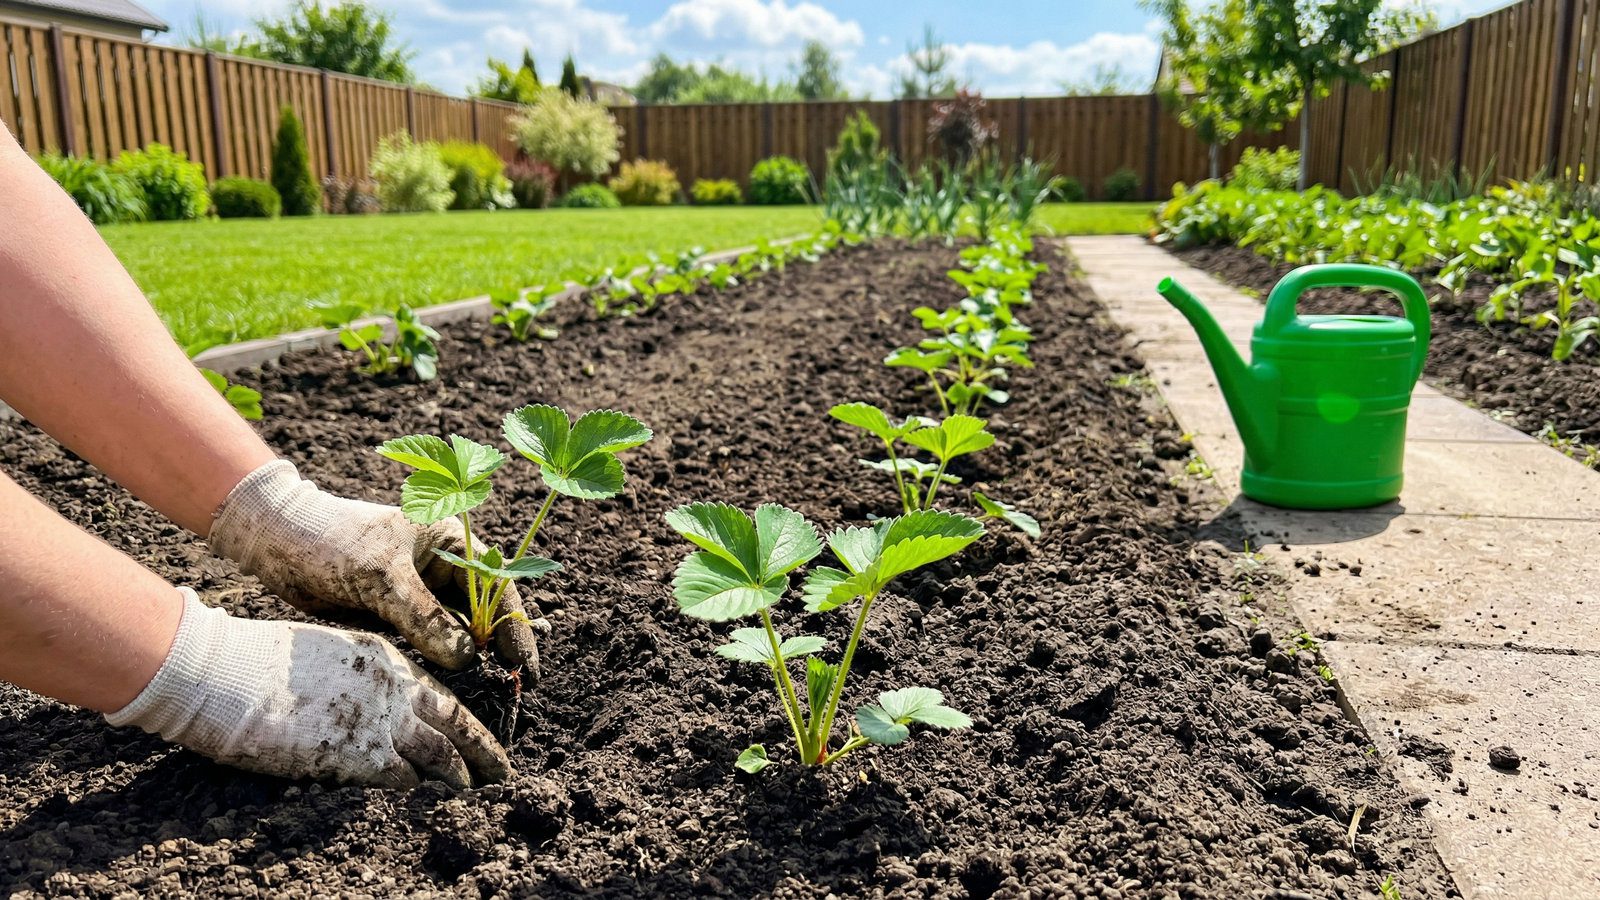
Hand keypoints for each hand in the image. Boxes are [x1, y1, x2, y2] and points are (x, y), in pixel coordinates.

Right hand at [107, 589, 510, 787]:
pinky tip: (426, 800)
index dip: (462, 719)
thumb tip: (370, 705)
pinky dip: (417, 789)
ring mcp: (379, 720)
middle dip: (483, 750)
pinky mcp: (358, 754)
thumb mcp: (326, 655)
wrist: (226, 673)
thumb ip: (358, 680)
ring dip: (461, 775)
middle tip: (503, 771)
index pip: (440, 692)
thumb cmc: (260, 663)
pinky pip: (401, 777)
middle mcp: (394, 687)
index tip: (477, 735)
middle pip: (456, 722)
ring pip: (439, 754)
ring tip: (476, 791)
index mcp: (386, 658)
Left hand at [208, 460, 541, 672]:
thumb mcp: (381, 578)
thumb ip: (424, 618)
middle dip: (497, 647)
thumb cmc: (331, 542)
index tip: (524, 665)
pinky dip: (440, 660)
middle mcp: (440, 566)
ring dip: (470, 658)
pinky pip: (426, 640)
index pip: (495, 586)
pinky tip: (452, 685)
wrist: (275, 541)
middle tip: (515, 687)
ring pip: (454, 630)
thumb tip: (465, 659)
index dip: (514, 626)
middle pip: (481, 612)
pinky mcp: (394, 611)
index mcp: (449, 542)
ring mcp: (418, 591)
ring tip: (492, 692)